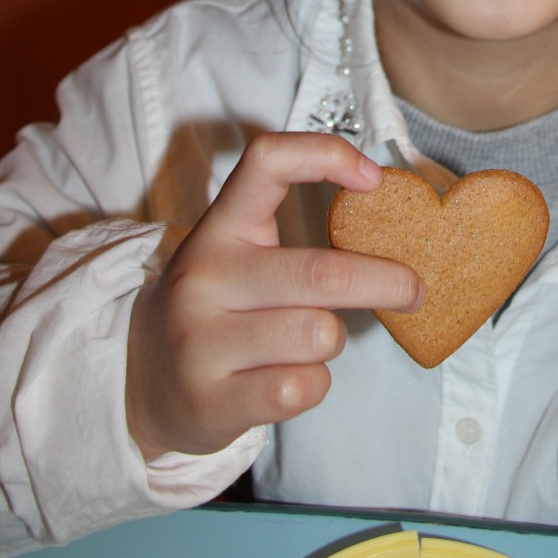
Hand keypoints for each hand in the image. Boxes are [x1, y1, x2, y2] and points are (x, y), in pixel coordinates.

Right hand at [126, 132, 420, 459]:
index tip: (373, 179)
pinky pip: (302, 387)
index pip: (267, 162)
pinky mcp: (210, 401)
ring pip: (317, 334)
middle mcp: (204, 277)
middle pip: (320, 274)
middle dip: (385, 282)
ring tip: (310, 342)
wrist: (142, 387)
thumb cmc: (218, 312)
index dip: (326, 156)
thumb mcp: (237, 257)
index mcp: (219, 227)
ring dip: (333, 339)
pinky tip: (289, 378)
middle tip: (414, 289)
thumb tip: (387, 221)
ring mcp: (201, 341)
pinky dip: (314, 383)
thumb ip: (295, 240)